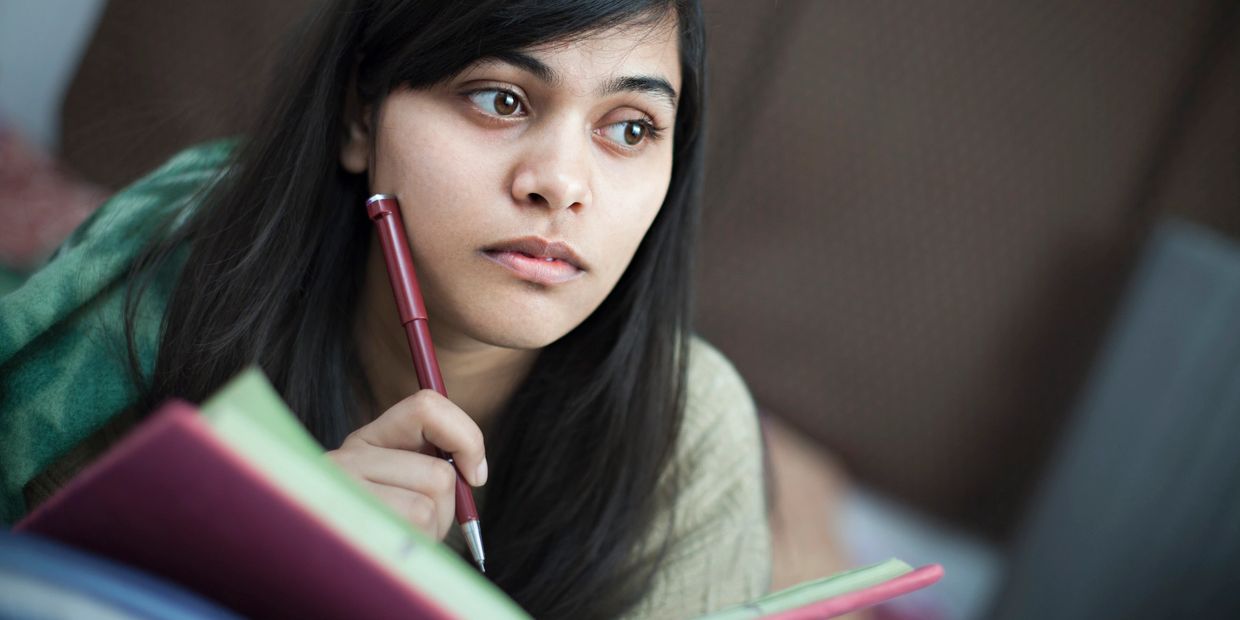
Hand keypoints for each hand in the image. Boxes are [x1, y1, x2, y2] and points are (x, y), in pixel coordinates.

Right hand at [326, 389, 486, 539]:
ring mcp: (342, 489)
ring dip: (432, 532)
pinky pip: (411, 532)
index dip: (466, 438)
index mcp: (367, 440)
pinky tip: (395, 552)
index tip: (475, 475)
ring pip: (428, 506)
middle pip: (440, 474)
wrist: (322, 572)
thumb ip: (432, 468)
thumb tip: (475, 473)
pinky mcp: (347, 522)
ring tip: (406, 540)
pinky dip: (419, 547)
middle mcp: (346, 457)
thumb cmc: (384, 532)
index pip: (427, 406)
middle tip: (425, 525)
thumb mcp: (405, 490)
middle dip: (448, 509)